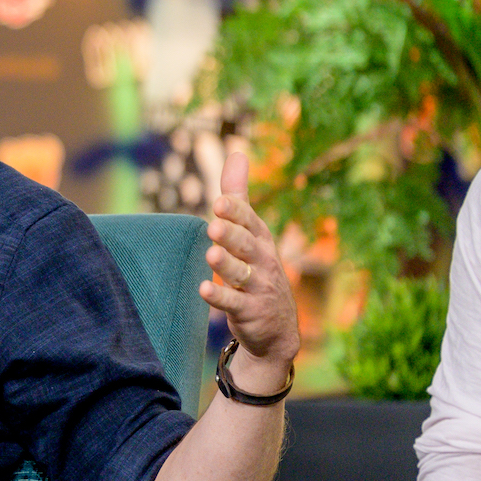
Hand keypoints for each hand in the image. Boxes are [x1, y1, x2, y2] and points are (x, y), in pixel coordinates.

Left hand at [197, 152, 299, 380]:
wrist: (277, 328)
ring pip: (242, 273)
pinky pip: (234, 304)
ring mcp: (259, 288)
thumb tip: (236, 152)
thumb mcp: (251, 232)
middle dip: (232, 234)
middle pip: (247, 245)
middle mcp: (263, 261)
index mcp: (260, 238)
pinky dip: (220, 297)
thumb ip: (239, 196)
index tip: (219, 202)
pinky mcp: (250, 312)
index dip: (236, 212)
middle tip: (214, 225)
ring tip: (210, 253)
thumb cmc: (257, 270)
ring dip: (226, 264)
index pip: (249, 221)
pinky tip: (203, 289)